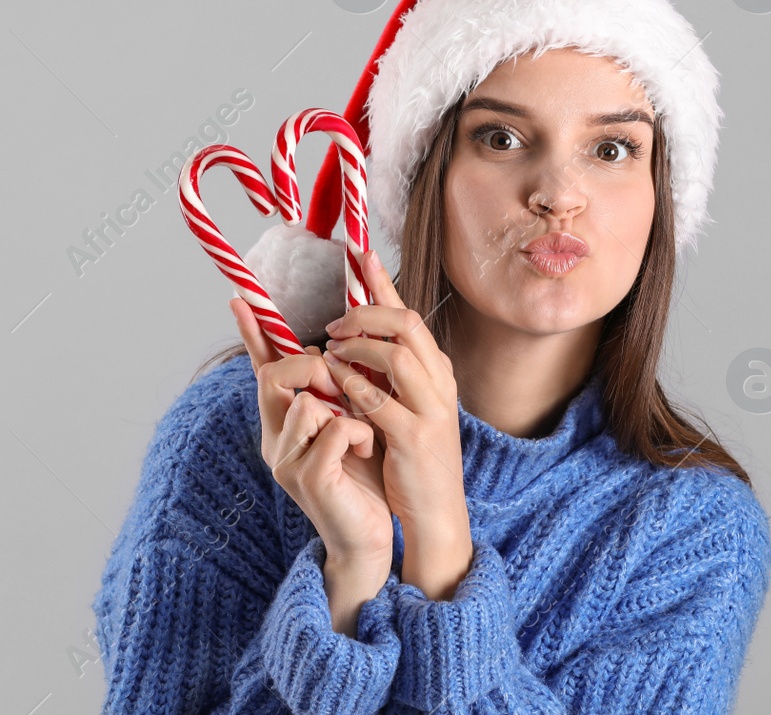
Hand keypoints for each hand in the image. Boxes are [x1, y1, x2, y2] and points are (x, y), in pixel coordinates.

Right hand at [230, 298, 392, 571]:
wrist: (368, 537)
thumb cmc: (363, 476)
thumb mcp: (352, 420)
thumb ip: (339, 387)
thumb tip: (337, 343)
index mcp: (284, 421)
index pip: (262, 368)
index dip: (252, 335)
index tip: (241, 298)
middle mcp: (276, 438)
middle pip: (276, 376)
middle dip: (314, 368)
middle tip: (342, 383)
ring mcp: (288, 460)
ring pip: (306, 402)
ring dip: (343, 406)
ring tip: (360, 429)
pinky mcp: (309, 478)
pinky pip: (333, 428)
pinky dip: (357, 432)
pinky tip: (364, 449)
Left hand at [322, 250, 471, 597]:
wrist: (436, 514)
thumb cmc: (412, 460)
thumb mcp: (404, 407)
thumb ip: (384, 374)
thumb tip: (352, 337)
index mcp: (437, 372)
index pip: (410, 314)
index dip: (383, 283)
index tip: (359, 255)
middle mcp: (440, 383)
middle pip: (407, 324)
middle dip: (364, 313)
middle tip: (332, 321)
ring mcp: (432, 410)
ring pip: (396, 355)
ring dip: (357, 347)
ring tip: (330, 351)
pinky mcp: (416, 439)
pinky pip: (380, 401)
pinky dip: (353, 386)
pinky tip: (333, 384)